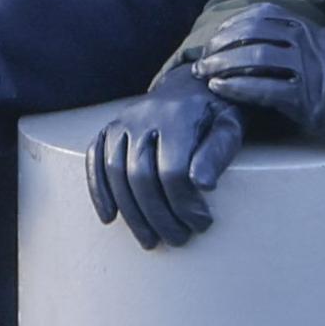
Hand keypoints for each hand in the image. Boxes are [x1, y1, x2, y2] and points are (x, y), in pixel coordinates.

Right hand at [85, 84, 242, 249]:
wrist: (193, 86)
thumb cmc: (216, 114)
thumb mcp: (230, 127)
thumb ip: (218, 153)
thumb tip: (204, 185)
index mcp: (177, 117)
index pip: (173, 171)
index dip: (185, 204)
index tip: (201, 224)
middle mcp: (144, 116)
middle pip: (140, 176)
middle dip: (158, 216)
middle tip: (177, 240)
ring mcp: (122, 122)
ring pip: (116, 173)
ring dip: (131, 214)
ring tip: (150, 240)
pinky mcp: (110, 129)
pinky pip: (95, 160)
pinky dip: (98, 190)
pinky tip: (109, 218)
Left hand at [189, 3, 324, 157]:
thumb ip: (310, 43)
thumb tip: (283, 41)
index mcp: (314, 30)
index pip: (265, 15)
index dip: (236, 23)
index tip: (220, 35)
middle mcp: (309, 44)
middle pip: (253, 33)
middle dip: (222, 44)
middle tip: (203, 58)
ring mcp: (308, 70)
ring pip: (254, 58)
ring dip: (222, 65)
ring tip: (205, 74)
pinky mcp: (307, 99)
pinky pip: (263, 89)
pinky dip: (237, 88)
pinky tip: (220, 90)